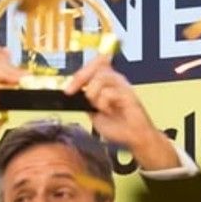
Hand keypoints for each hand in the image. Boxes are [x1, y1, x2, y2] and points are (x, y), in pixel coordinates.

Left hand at [64, 55, 175, 169]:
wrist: (132, 137)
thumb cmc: (118, 126)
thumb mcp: (93, 112)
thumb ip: (86, 100)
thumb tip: (74, 91)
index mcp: (107, 82)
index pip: (93, 65)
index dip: (79, 73)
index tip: (68, 90)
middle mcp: (116, 80)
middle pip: (97, 64)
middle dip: (81, 77)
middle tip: (71, 90)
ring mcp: (122, 85)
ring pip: (100, 77)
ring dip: (93, 94)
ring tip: (99, 107)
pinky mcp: (128, 93)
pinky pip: (108, 92)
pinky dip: (104, 104)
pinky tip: (109, 111)